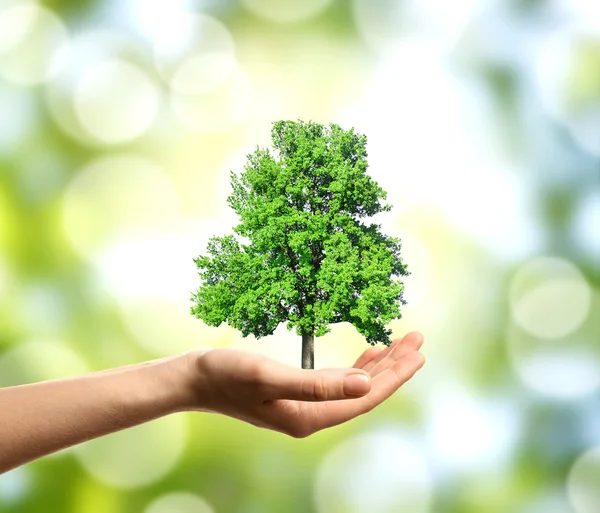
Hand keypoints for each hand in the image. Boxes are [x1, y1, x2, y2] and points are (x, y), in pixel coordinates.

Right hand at [183, 332, 424, 437]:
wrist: (196, 378)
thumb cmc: (226, 375)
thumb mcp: (269, 376)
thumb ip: (318, 383)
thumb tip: (366, 387)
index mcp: (309, 416)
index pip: (364, 398)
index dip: (393, 376)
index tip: (417, 353)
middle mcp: (312, 415)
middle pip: (365, 392)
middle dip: (394, 366)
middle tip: (419, 339)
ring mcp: (305, 404)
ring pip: (355, 385)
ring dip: (379, 364)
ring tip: (402, 343)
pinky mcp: (297, 392)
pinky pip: (339, 380)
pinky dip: (357, 366)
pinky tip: (369, 354)